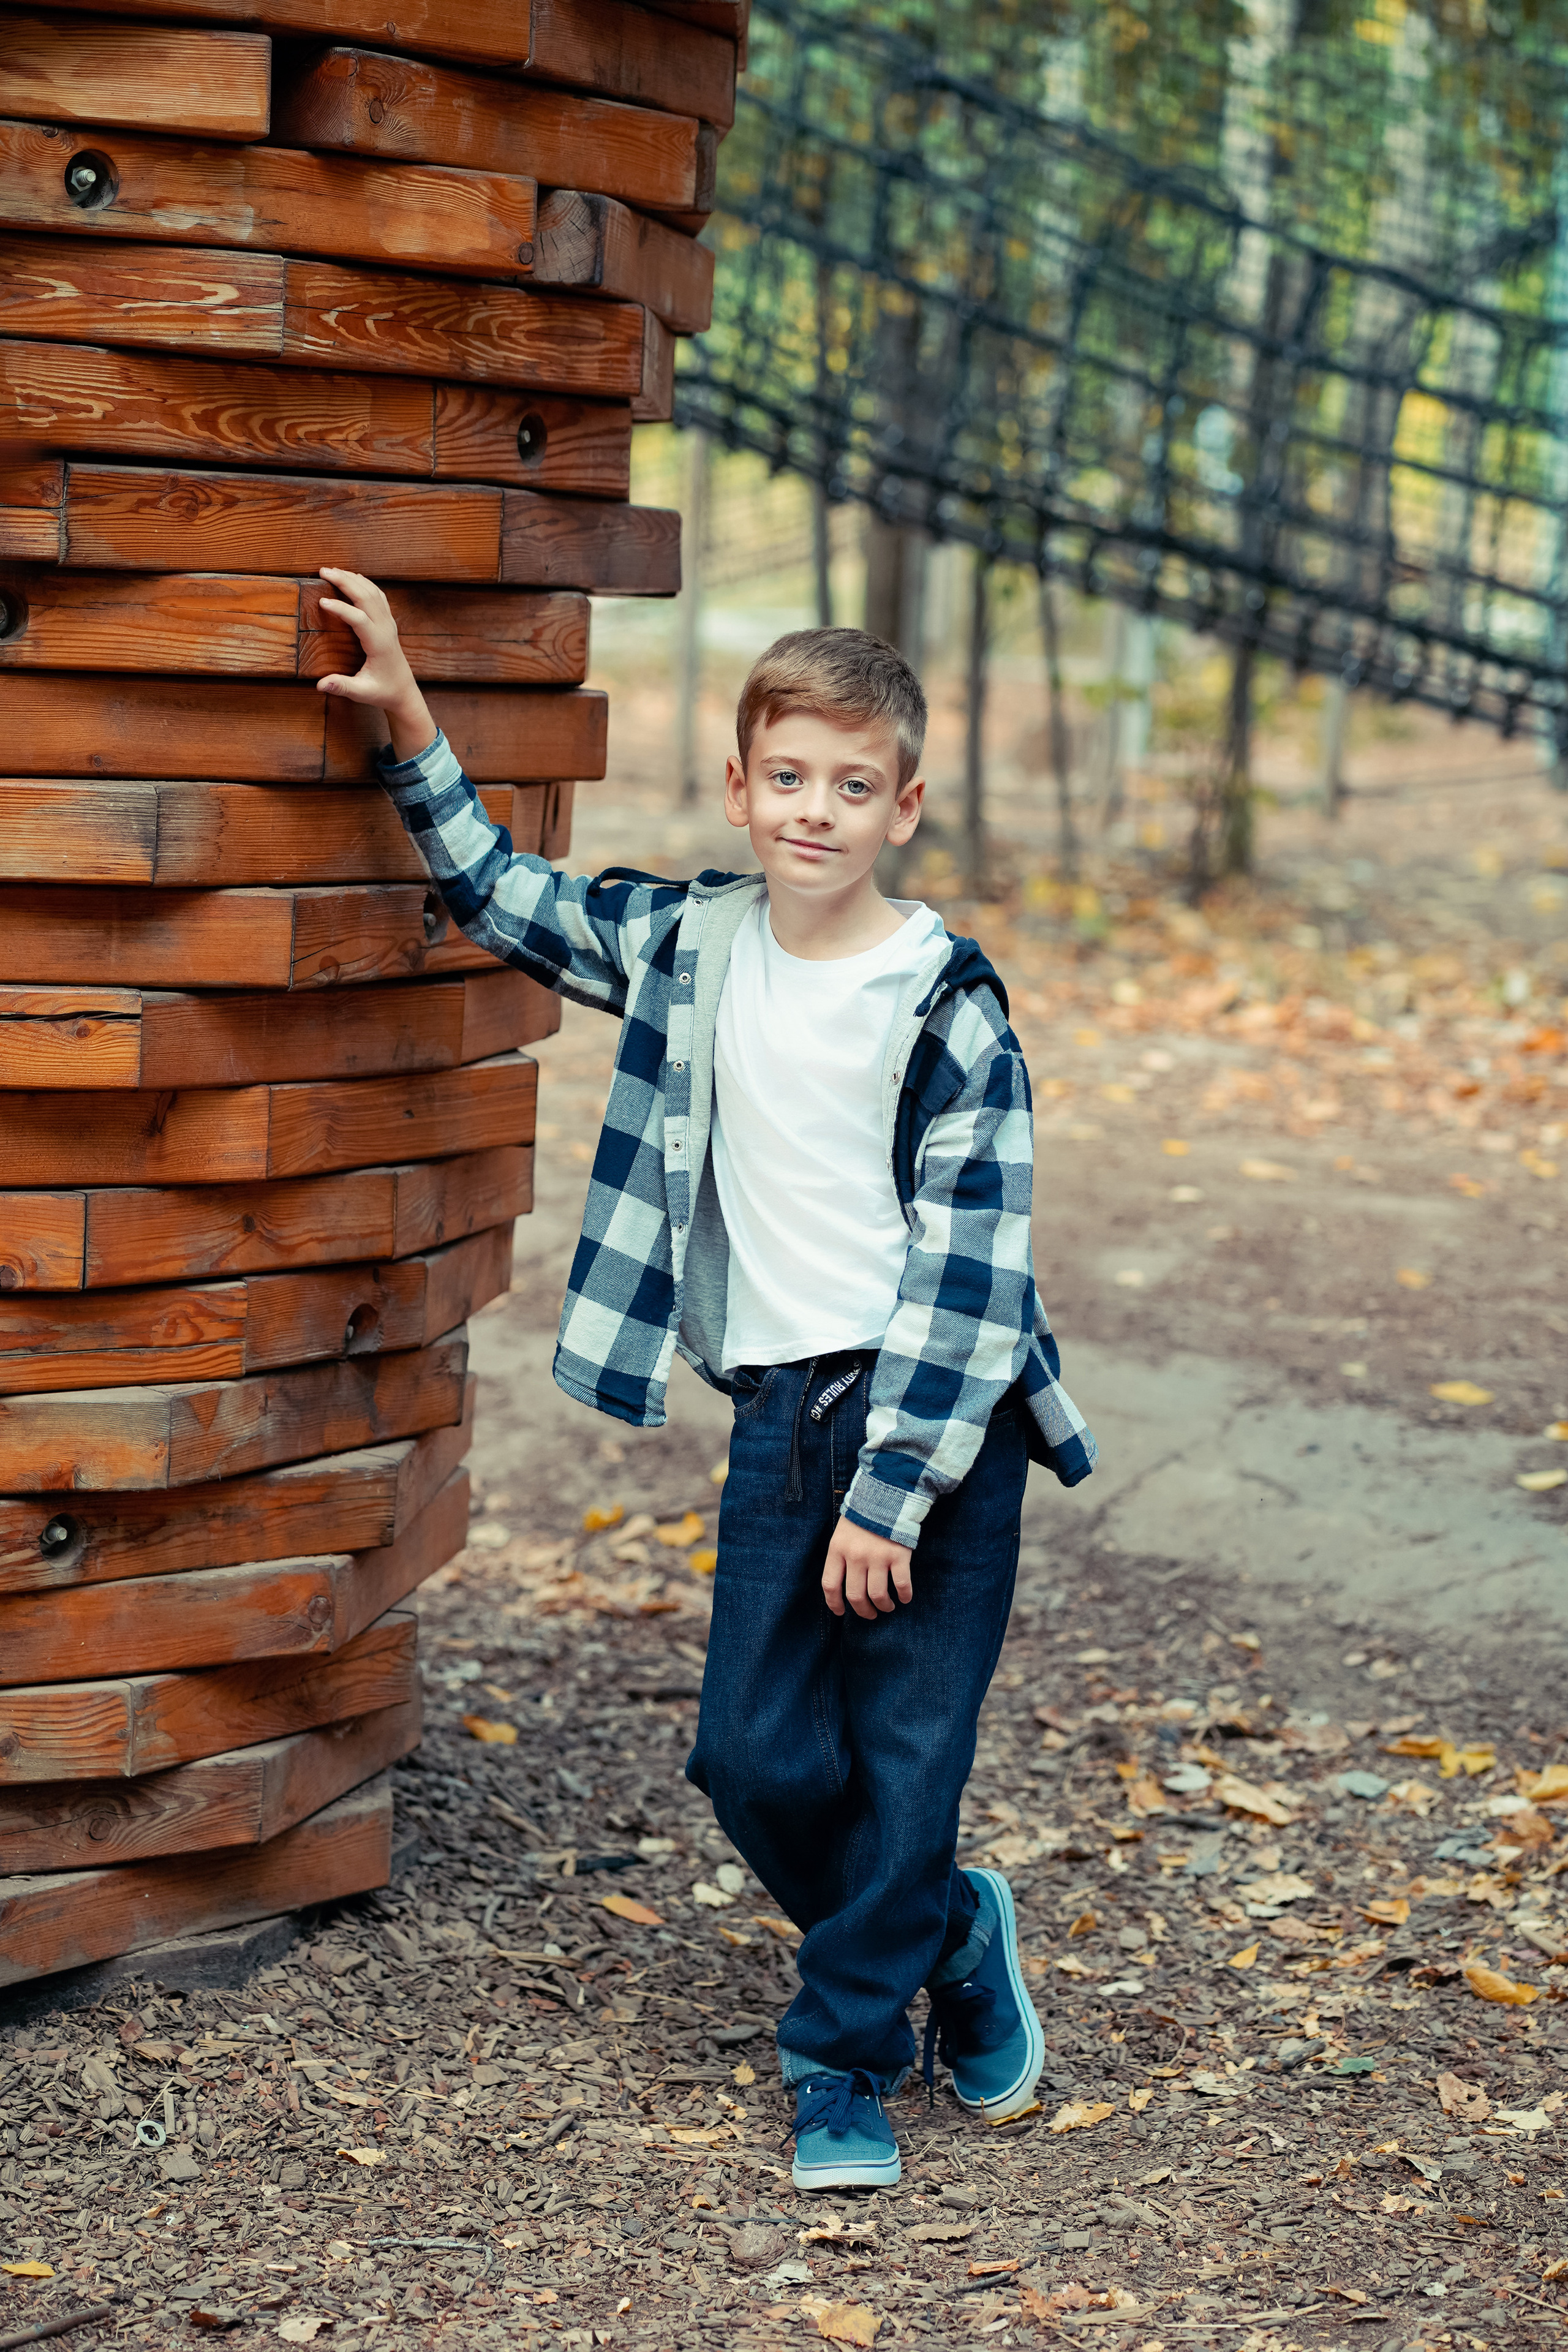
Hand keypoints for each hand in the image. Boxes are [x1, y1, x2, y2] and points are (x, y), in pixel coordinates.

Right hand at [314, 567, 436, 760]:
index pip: (360, 619)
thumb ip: (342, 687)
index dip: (341, 609)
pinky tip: (353, 578)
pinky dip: (365, 584)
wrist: (405, 691)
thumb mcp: (362, 693)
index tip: (322, 601)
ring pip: (373, 593)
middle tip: (323, 571)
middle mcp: (385, 630)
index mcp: (379, 645)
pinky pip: (378, 596)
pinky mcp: (388, 623)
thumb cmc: (383, 692)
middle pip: (367, 597)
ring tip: (332, 570)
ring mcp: (389, 624)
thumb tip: (320, 685)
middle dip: (345, 581)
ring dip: (353, 579)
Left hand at [822, 1515, 912, 1619]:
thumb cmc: (863, 1516)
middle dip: (863, 1611)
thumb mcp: (842, 1533)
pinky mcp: (898, 1555)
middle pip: (855, 1595)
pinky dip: (905, 1596)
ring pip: (878, 1595)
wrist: (887, 1493)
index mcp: (838, 1549)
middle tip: (869, 1614)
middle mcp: (856, 1556)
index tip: (841, 1612)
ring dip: (883, 1607)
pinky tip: (905, 1598)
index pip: (830, 1585)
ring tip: (887, 1607)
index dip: (834, 1603)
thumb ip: (841, 1556)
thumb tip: (843, 1586)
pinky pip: (902, 1584)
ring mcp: (878, 1556)